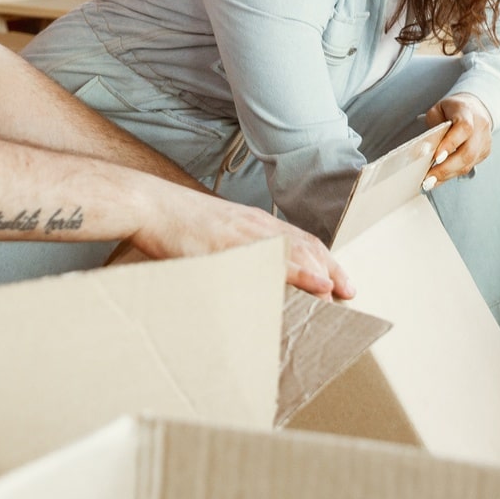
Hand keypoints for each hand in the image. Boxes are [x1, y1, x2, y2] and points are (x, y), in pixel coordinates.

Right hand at [130, 190, 353, 299]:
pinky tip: (314, 284)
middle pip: (307, 246)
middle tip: (349, 294)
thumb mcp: (215, 236)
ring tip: (337, 294)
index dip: (324, 261)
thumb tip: (248, 276)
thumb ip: (236, 253)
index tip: (340, 282)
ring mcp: (245, 233)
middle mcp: (257, 225)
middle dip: (331, 270)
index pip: (301, 241)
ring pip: (295, 252)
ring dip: (321, 273)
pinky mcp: (230, 243)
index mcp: (255, 224)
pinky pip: (272, 260)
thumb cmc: (177, 223)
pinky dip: (298, 272)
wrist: (150, 204)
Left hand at [422, 94, 492, 189]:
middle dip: (446, 168)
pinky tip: (439, 178)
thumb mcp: (438, 109)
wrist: (474, 108)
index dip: (451, 144)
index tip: (436, 158)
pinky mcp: (485, 152)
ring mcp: (485, 141)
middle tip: (428, 179)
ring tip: (430, 182)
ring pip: (468, 163)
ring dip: (447, 175)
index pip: (463, 129)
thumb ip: (433, 126)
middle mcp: (480, 126)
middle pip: (467, 152)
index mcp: (467, 111)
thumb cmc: (452, 110)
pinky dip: (452, 174)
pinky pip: (469, 166)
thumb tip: (426, 149)